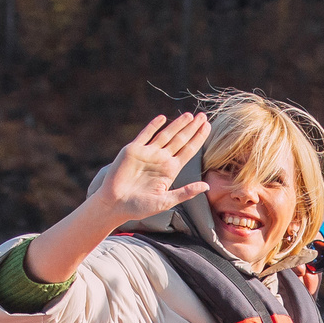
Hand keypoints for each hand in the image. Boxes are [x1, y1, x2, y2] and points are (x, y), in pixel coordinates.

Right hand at [93, 113, 211, 223]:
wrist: (114, 205)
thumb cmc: (139, 207)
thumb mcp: (166, 201)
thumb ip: (186, 192)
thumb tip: (207, 185)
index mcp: (171, 170)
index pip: (188, 150)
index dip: (198, 138)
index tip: (209, 127)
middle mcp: (161, 159)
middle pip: (180, 140)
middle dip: (192, 128)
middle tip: (204, 116)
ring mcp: (147, 153)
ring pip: (165, 135)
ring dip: (177, 125)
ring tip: (189, 115)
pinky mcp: (133, 150)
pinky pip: (145, 135)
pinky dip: (153, 126)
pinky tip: (162, 118)